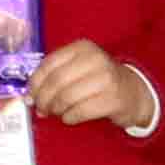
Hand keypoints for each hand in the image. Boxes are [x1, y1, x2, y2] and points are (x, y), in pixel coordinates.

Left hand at [27, 41, 146, 130]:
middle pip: (56, 81)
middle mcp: (95, 59)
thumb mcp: (80, 67)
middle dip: (44, 99)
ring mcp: (106, 79)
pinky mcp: (113, 99)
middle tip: (41, 109)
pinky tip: (69, 117)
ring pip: (67, 97)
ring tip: (56, 113)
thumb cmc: (100, 81)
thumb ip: (56, 75)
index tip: (30, 96)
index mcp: (83, 48)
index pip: (49, 64)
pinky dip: (70, 117)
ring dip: (56, 109)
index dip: (35, 83)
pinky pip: (80, 111)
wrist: (134, 93)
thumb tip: (31, 95)